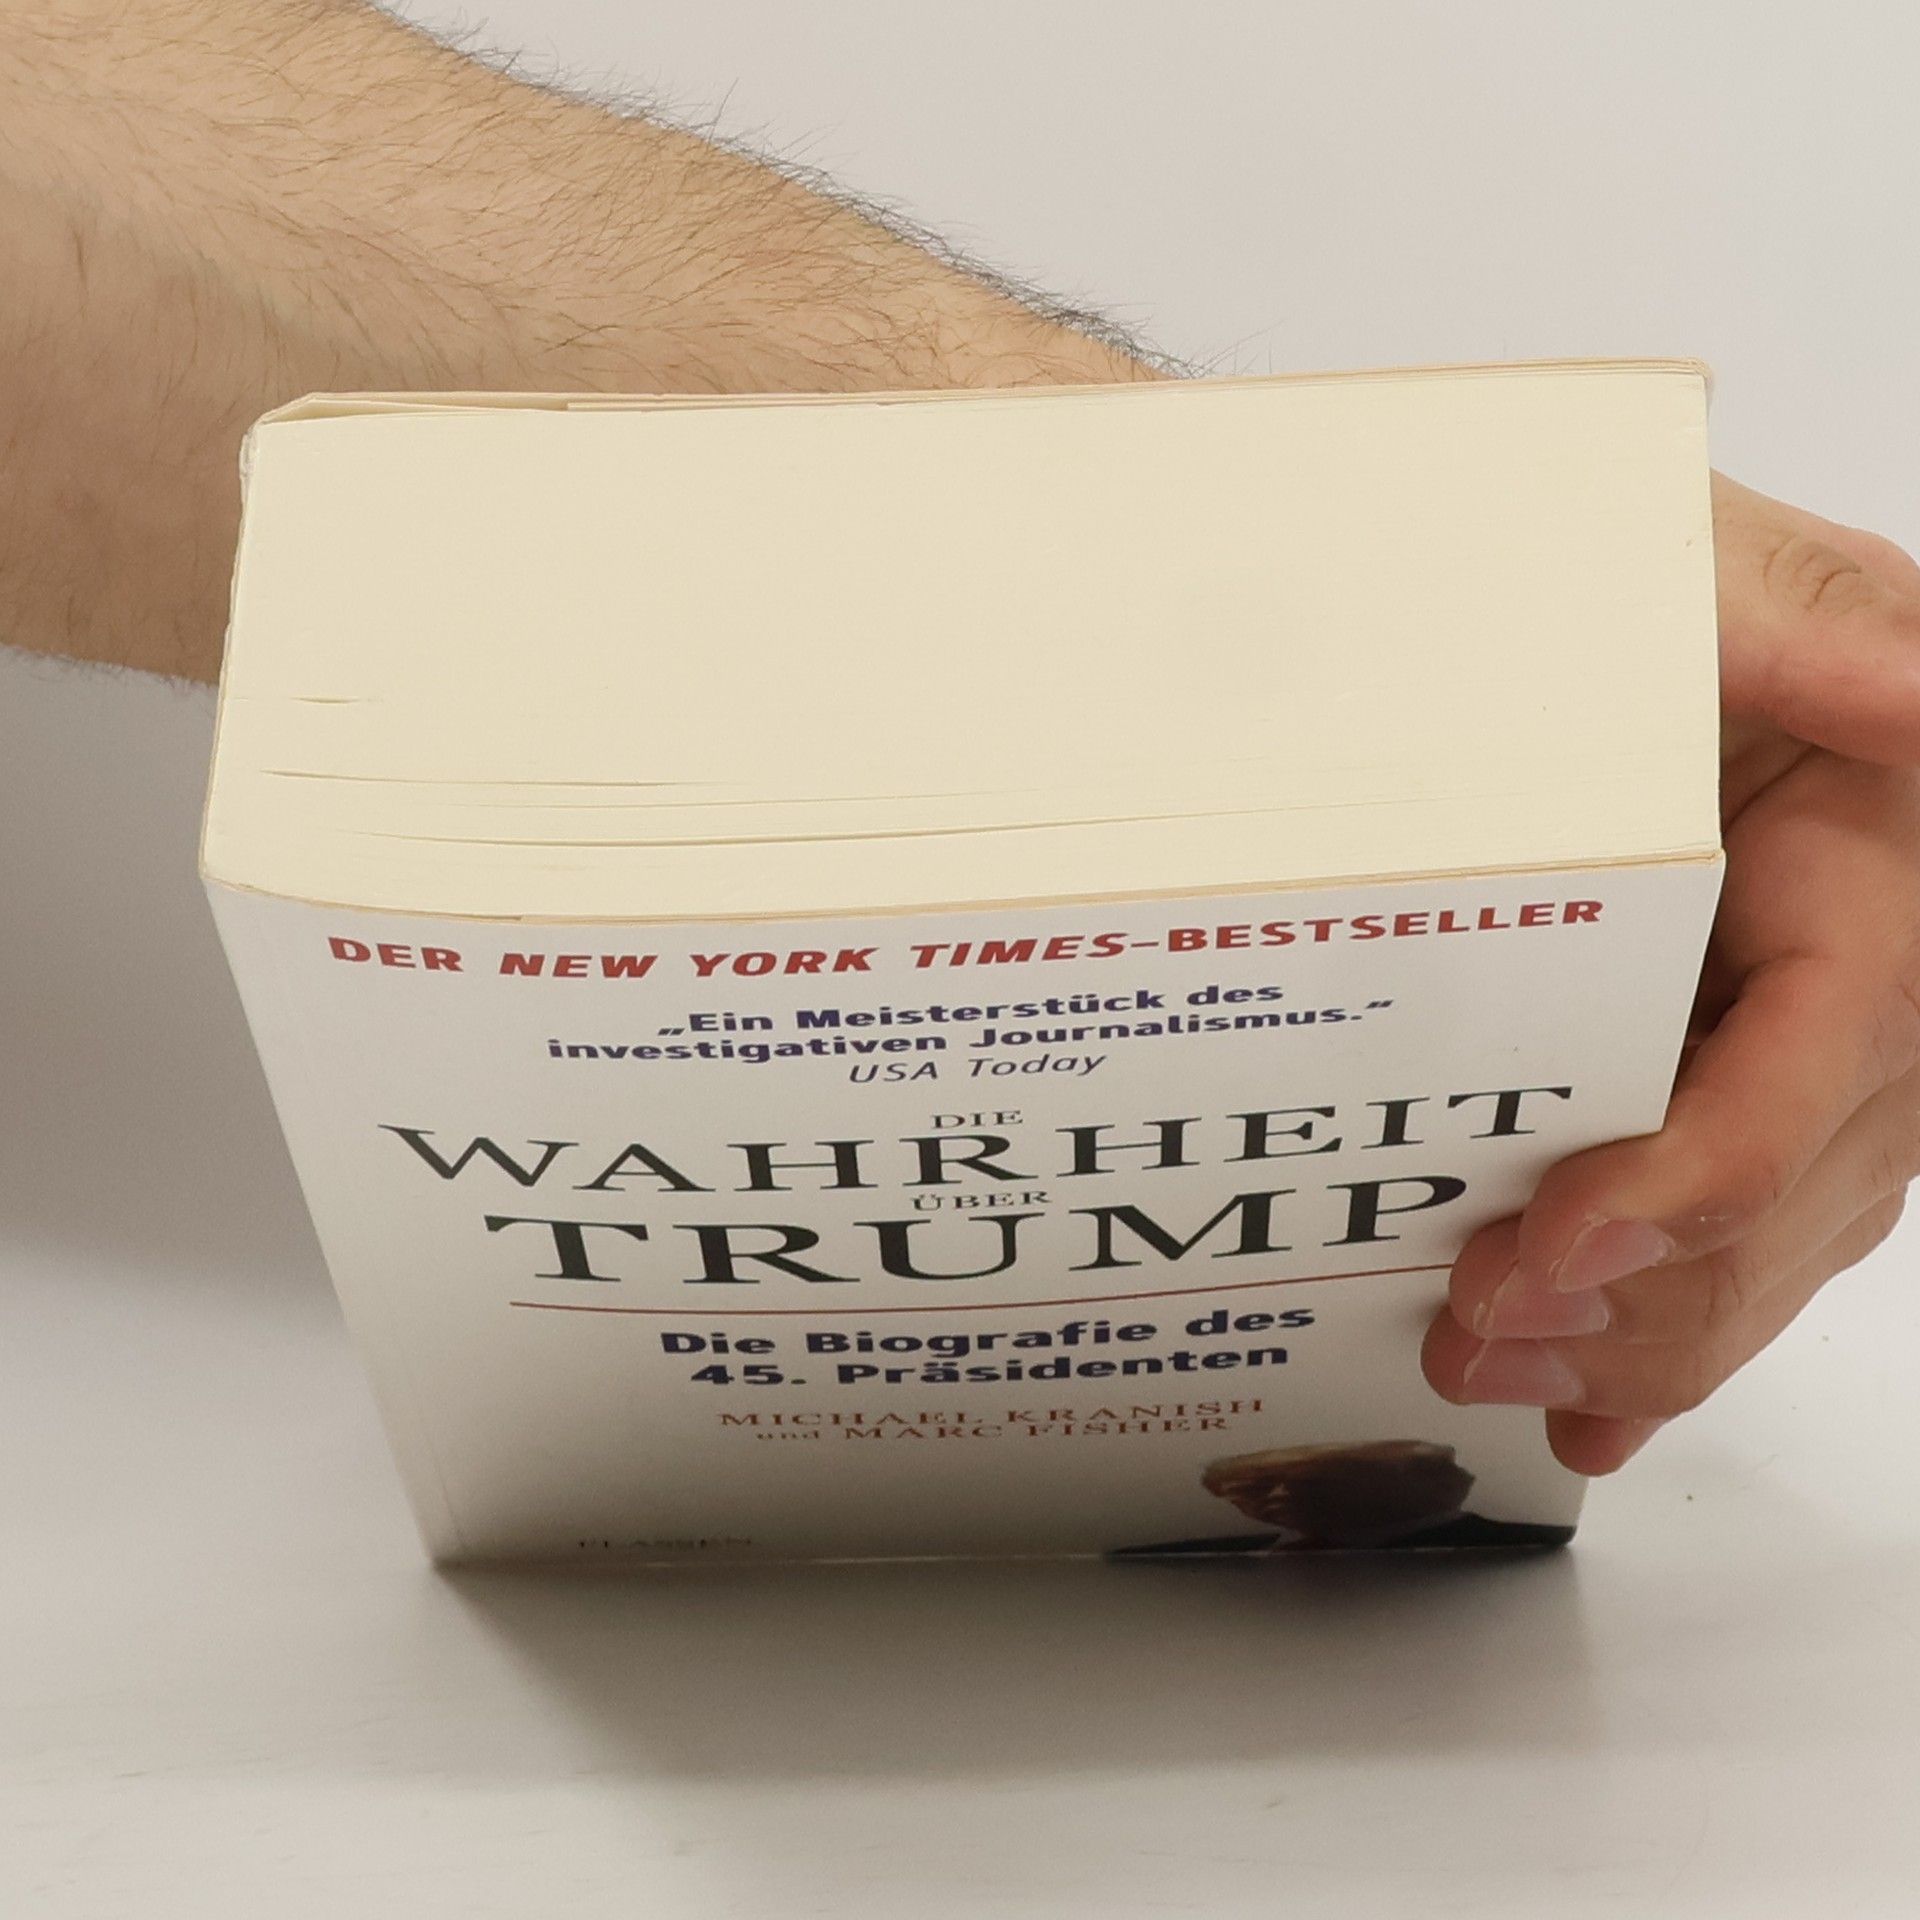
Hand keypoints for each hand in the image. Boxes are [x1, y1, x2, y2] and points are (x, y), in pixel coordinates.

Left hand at [1423, 474, 1919, 1473]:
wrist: (1586, 605)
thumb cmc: (1637, 577)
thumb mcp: (1711, 567)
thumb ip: (1809, 629)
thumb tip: (1919, 693)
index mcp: (1887, 858)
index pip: (1827, 1054)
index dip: (1698, 1174)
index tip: (1555, 1241)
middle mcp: (1886, 966)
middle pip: (1804, 1184)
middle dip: (1646, 1292)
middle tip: (1479, 1338)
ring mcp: (1832, 1037)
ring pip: (1783, 1236)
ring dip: (1648, 1337)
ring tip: (1505, 1385)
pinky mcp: (1768, 1073)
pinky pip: (1757, 1225)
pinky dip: (1679, 1329)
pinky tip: (1599, 1411)